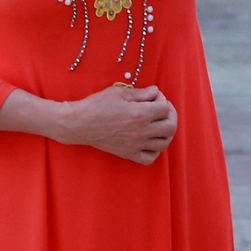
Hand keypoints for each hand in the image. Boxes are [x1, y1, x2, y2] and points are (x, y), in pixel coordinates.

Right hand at [60, 83, 177, 164]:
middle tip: (162, 109)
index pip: (166, 108)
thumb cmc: (97, 105)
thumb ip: (142, 93)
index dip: (163, 99)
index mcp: (141, 114)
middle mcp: (141, 131)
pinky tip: (151, 141)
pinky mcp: (128, 154)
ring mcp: (135, 145)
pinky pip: (150, 158)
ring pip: (164, 143)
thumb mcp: (120, 92)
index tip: (154, 96)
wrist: (79, 124)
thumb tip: (156, 92)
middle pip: (170, 127)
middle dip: (170, 115)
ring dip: (166, 132)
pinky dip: (155, 151)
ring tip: (160, 124)